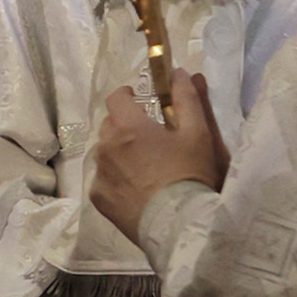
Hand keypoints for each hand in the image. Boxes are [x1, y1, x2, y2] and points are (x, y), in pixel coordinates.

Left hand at [91, 68, 228, 244]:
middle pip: (110, 125)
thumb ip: (187, 98)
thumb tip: (179, 73)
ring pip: (105, 153)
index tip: (138, 98)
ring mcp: (99, 174)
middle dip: (125, 124)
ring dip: (119, 152)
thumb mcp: (197, 133)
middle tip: (148, 135)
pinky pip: (103, 179)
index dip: (127, 95)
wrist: (179, 223)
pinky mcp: (98, 198)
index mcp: (128, 127)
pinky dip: (115, 178)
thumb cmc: (190, 173)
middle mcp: (105, 147)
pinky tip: (135, 188)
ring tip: (143, 165)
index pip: (116, 98)